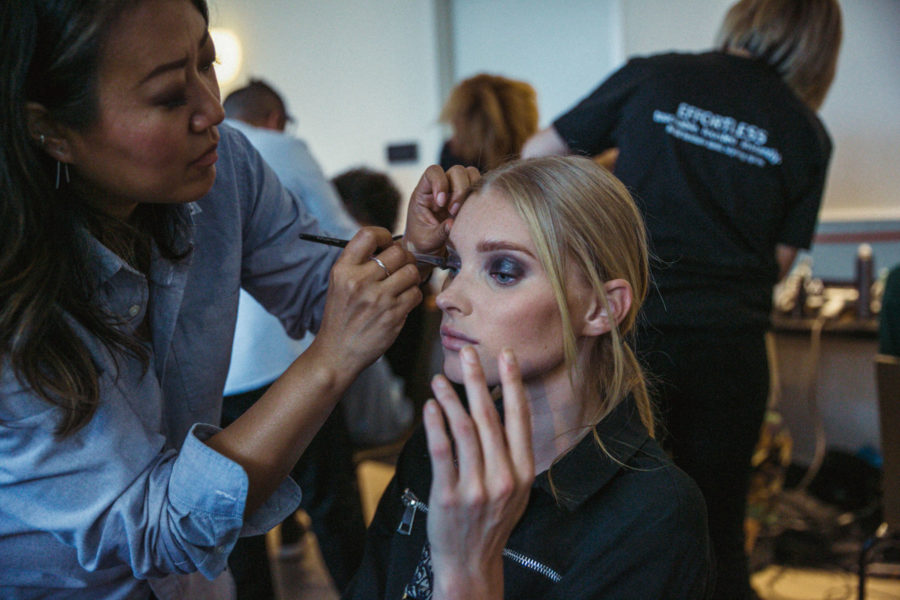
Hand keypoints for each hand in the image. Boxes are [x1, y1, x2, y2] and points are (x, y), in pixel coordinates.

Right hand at [311, 226, 420, 379]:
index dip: (384, 236)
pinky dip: (413, 296)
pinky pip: (416, 293)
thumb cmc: (341, 317)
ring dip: (411, 277)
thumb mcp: (340, 284)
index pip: (369, 235)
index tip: (387, 245)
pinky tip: (401, 302)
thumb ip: (360, 263)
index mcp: (343, 270)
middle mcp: (360, 281)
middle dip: (403, 259)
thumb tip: (391, 246)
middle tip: (400, 268)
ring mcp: (378, 299)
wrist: (337, 353)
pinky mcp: (393, 315)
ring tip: (401, 286)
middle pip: (398, 252)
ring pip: (411, 271)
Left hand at [404, 164, 479, 256]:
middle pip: (457, 171)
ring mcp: (456, 191)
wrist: (429, 248)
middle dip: (459, 190)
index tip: (440, 203)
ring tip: (463, 211)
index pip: (433, 172)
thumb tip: (452, 224)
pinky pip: (479, 186)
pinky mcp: (467, 197)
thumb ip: (439, 232)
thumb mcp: (428, 240)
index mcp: (424, 192)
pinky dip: (479, 196)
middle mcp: (441, 187)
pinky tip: (472, 211)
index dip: (439, 182)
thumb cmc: (423, 241)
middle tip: (453, 211)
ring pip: (470, 174)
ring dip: (470, 190)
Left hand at [424, 346, 534, 599]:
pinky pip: (442, 451)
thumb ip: (511, 454)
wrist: (471, 563)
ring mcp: (476, 487)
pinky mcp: (448, 495)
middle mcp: (503, 477)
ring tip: (439, 379)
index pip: (519, 418)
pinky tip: (430, 406)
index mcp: (523, 472)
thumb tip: (502, 410)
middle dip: (478, 380)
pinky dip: (435, 424)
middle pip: (490, 416)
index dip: (513, 383)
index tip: (506, 356)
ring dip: (451, 398)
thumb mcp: (514, 490)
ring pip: (463, 429)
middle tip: (469, 354)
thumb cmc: (491, 522)